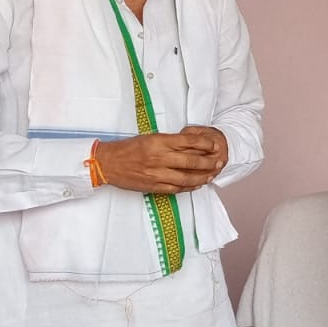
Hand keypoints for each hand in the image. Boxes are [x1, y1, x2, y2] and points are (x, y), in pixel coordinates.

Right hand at [94, 127, 227, 194]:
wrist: (108, 163)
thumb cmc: (130, 148)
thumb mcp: (151, 138)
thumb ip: (171, 142)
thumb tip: (193, 144)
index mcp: (159, 142)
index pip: (190, 141)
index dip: (206, 143)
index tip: (215, 145)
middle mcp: (160, 158)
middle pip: (192, 161)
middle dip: (209, 162)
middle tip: (220, 161)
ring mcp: (157, 174)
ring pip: (187, 178)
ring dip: (203, 177)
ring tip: (212, 175)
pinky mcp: (153, 186)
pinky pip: (176, 189)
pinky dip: (189, 187)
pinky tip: (197, 184)